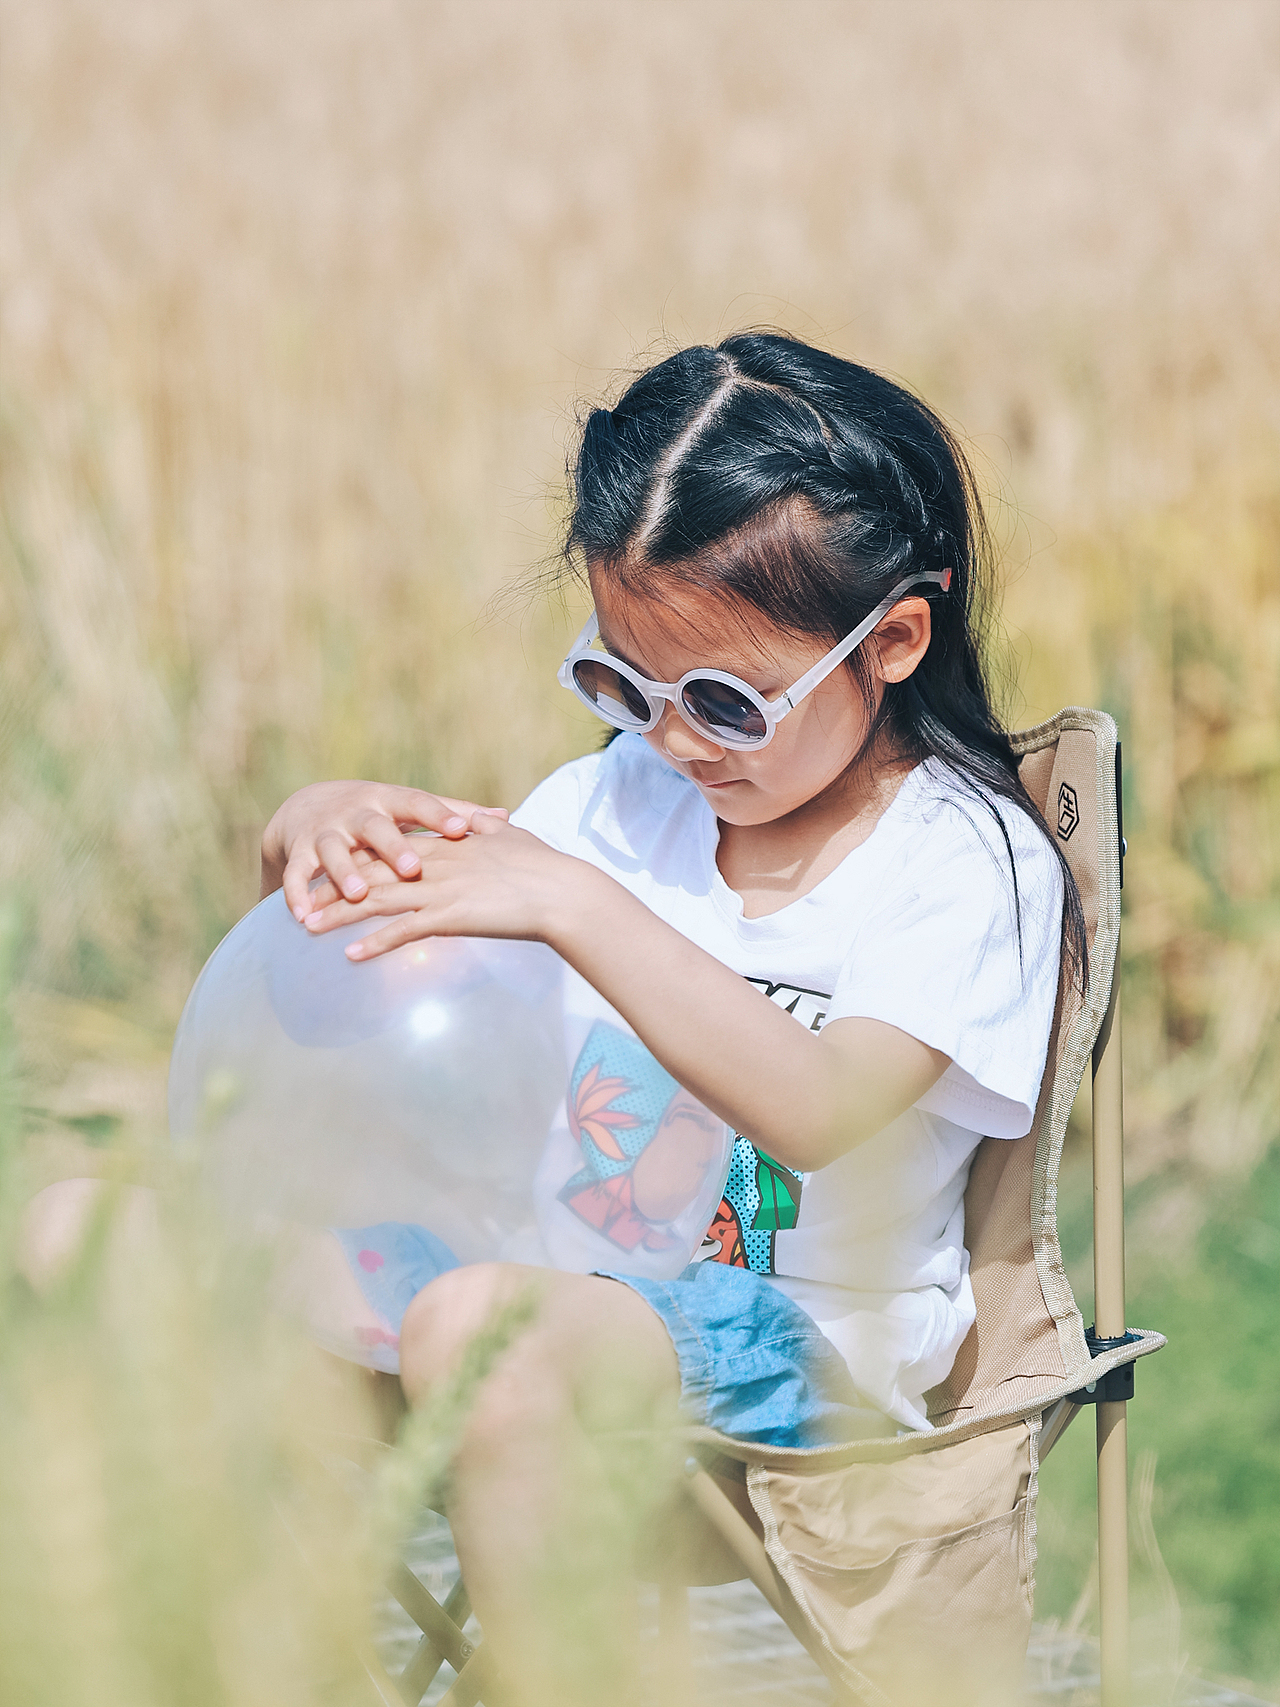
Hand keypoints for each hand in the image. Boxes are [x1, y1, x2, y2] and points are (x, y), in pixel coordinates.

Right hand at [260, 780, 509, 920]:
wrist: (307, 805)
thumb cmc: (376, 812)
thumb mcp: (409, 808)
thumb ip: (454, 812)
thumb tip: (504, 816)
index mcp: (389, 802)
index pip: (417, 804)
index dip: (439, 815)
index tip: (462, 829)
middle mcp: (357, 814)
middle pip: (376, 828)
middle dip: (392, 847)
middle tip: (413, 868)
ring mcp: (326, 832)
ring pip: (334, 851)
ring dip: (345, 873)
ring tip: (357, 895)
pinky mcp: (298, 852)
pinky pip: (296, 875)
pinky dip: (296, 895)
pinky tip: (304, 917)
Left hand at [299, 813, 588, 958]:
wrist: (561, 891)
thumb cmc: (543, 866)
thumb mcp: (510, 838)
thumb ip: (489, 828)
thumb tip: (489, 820)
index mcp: (445, 844)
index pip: (387, 848)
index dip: (354, 857)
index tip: (328, 865)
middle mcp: (434, 864)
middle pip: (370, 873)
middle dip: (331, 887)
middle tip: (298, 900)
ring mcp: (438, 889)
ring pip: (376, 900)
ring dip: (338, 916)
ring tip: (306, 928)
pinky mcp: (449, 916)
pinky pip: (402, 932)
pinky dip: (374, 944)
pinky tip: (350, 957)